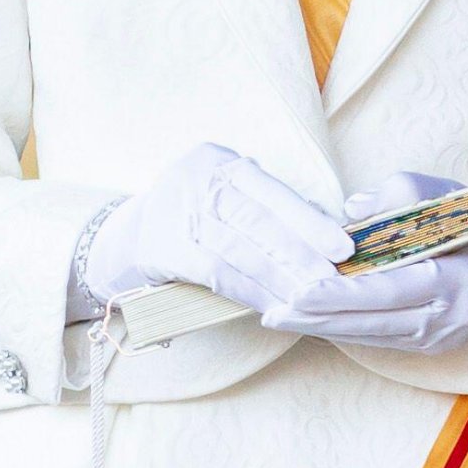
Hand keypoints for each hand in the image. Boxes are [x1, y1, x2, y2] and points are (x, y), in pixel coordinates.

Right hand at [83, 141, 354, 315]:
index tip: (342, 246)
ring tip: (311, 300)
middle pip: (259, 220)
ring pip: (241, 250)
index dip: (309, 220)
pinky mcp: (166, 249)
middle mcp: (199, 180)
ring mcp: (179, 212)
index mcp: (221, 161)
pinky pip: (217, 273)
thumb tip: (326, 225)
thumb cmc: (193, 216)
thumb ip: (268, 206)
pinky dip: (249, 292)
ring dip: (280, 280)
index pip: (272, 191)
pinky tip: (272, 307)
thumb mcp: (226, 196)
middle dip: (301, 253)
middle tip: (333, 279)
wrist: (124, 239)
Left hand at [260, 171, 467, 353]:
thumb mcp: (448, 195)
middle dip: (320, 316)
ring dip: (324, 327)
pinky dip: (344, 330)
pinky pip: (380, 339)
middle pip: (373, 321)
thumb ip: (400, 194)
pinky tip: (312, 322)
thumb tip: (351, 210)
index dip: (344, 292)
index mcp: (457, 278)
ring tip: (280, 316)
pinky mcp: (431, 348)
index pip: (390, 289)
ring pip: (371, 335)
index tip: (302, 287)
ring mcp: (441, 338)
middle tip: (274, 309)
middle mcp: (449, 317)